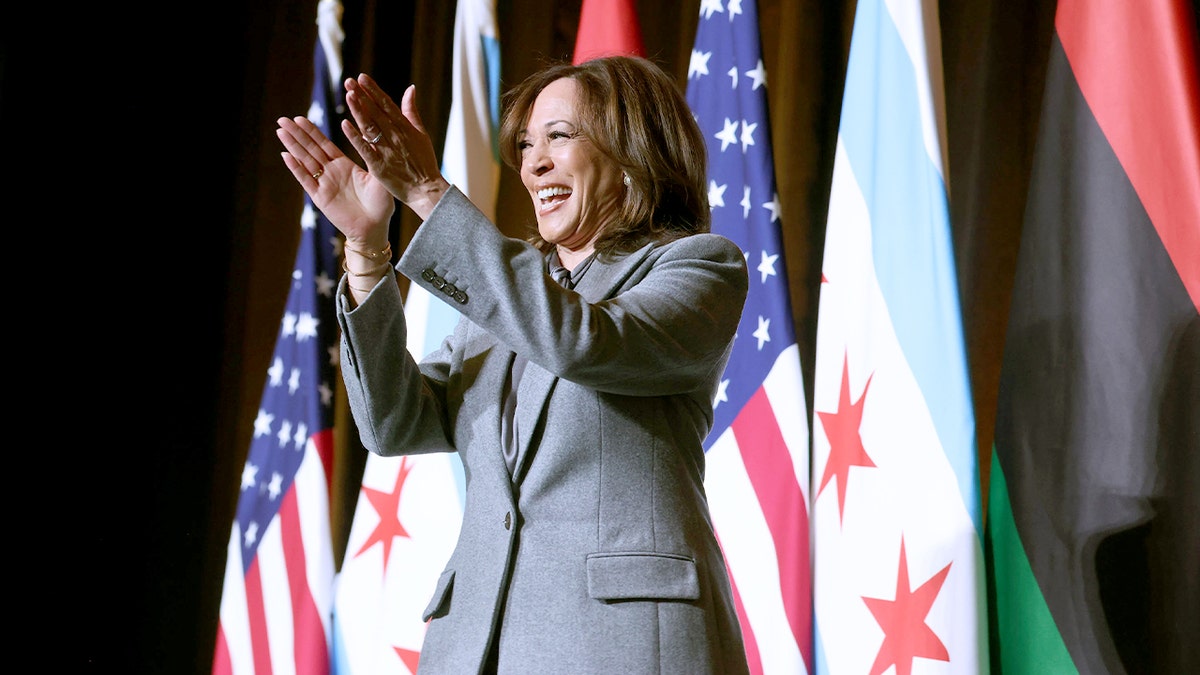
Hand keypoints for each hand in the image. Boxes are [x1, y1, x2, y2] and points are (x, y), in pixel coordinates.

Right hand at [276, 115, 394, 245]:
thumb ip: (372, 156)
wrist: (375, 228)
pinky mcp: (320, 198)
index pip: (324, 144)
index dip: (312, 131)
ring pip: (305, 161)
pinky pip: (306, 180)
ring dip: (293, 146)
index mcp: (344, 165)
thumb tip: (370, 134)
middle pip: (310, 149)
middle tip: (282, 119)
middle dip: (297, 134)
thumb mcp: (378, 176)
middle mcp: (331, 173)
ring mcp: (324, 184)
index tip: (300, 118)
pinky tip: (286, 156)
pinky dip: (296, 168)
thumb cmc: (381, 204)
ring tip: (280, 131)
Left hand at [343, 74, 450, 219]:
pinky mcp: (379, 166)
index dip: (373, 91)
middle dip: (362, 96)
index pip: (386, 105)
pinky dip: (355, 137)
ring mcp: (387, 151)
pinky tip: (345, 124)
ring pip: (370, 127)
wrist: (425, 190)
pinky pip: (365, 149)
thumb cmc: (424, 161)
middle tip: (348, 82)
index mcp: (405, 128)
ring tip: (347, 95)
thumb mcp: (421, 133)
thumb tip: (410, 88)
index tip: (361, 77)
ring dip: (358, 111)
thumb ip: (412, 111)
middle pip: (375, 113)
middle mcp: (395, 136)